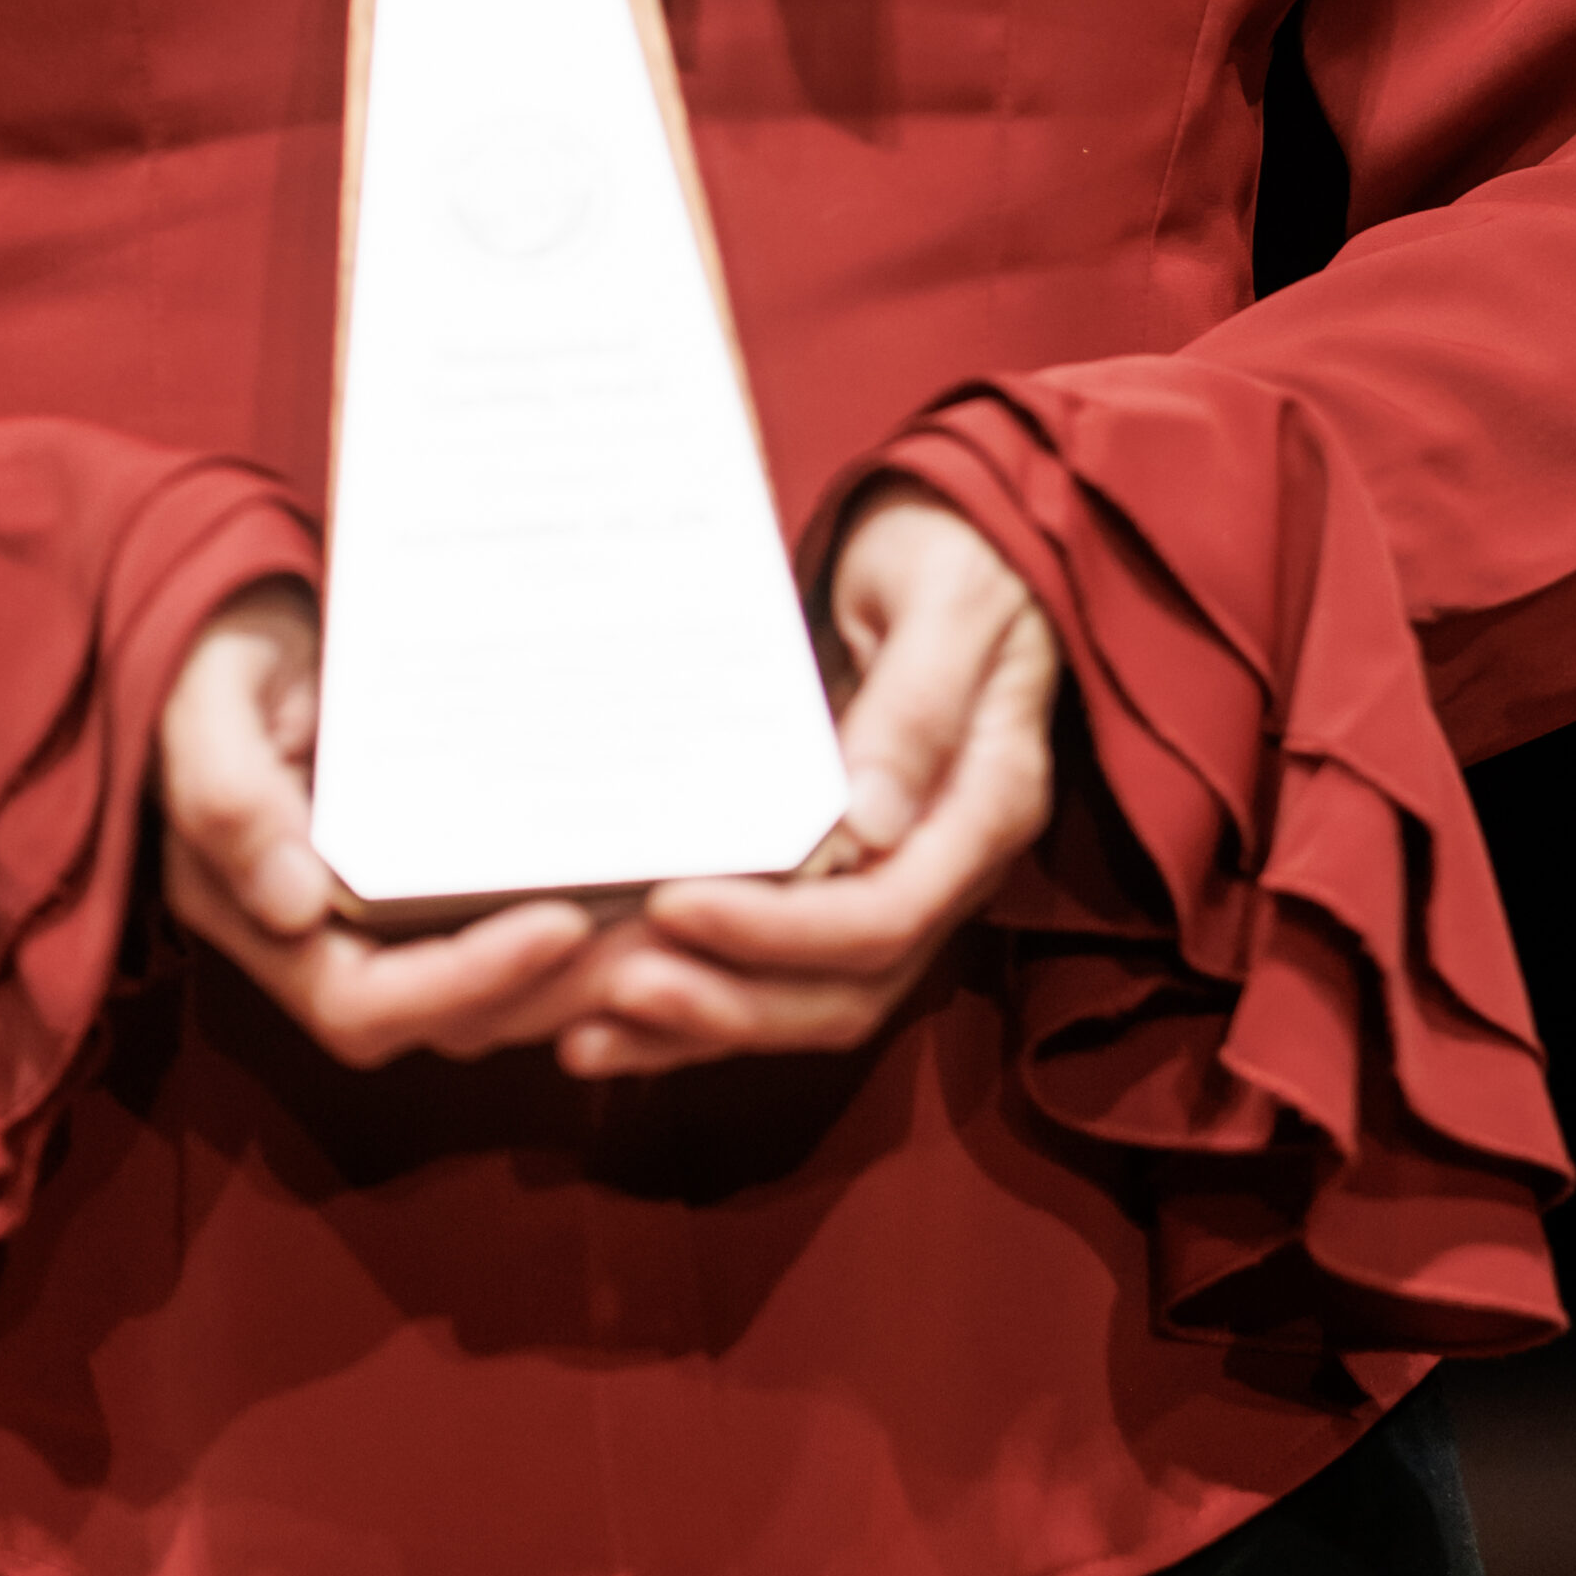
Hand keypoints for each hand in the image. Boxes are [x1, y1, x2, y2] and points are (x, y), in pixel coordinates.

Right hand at [155, 580, 618, 1066]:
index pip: (365, 1002)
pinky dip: (571, 935)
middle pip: (447, 1018)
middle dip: (554, 991)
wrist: (232, 616)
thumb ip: (228, 794)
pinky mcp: (421, 891)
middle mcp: (320, 942)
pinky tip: (644, 888)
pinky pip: (499, 934)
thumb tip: (294, 903)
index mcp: (259, 915)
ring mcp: (375, 923)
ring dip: (579, 978)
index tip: (562, 922)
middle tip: (659, 941)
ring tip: (675, 925)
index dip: (467, 981)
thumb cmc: (214, 651)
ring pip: (488, 995)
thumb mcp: (204, 700)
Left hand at [550, 486, 1058, 1083]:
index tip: (676, 906)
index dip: (780, 933)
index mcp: (983, 807)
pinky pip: (789, 972)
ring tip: (592, 1030)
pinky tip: (623, 1017)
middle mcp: (947, 867)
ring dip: (708, 1025)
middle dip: (730, 1002)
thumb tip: (869, 825)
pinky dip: (711, 1000)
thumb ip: (915, 709)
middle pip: (848, 988)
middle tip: (615, 988)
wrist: (965, 544)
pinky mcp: (855, 881)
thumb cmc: (954, 555)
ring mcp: (904, 882)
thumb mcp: (942, 604)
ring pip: (814, 1001)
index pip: (887, 916)